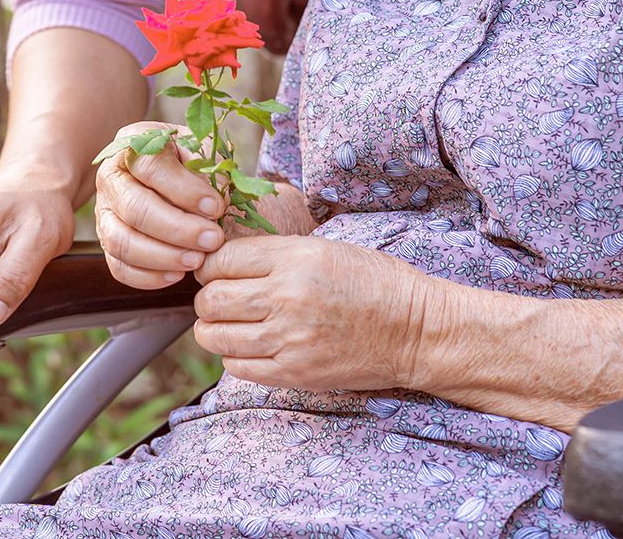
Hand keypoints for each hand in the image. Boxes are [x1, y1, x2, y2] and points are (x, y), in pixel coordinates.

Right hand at [94, 120, 227, 289]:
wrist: (166, 172)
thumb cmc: (187, 160)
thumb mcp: (201, 149)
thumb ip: (210, 167)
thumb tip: (219, 198)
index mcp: (132, 144)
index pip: (151, 167)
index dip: (185, 190)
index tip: (216, 207)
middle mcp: (111, 178)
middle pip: (135, 208)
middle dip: (178, 229)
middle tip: (213, 239)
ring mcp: (105, 212)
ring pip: (122, 241)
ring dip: (163, 256)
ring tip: (197, 260)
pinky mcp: (106, 242)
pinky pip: (119, 267)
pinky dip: (148, 277)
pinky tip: (177, 275)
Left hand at [192, 235, 439, 391]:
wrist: (415, 329)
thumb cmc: (372, 281)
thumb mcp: (322, 248)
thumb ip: (272, 254)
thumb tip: (221, 259)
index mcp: (295, 258)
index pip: (220, 260)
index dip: (210, 265)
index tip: (216, 270)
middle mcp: (287, 297)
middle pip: (211, 300)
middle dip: (207, 298)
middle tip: (220, 297)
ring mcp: (289, 339)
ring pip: (216, 336)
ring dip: (215, 329)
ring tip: (231, 323)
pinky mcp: (295, 373)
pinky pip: (237, 367)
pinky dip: (235, 356)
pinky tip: (252, 345)